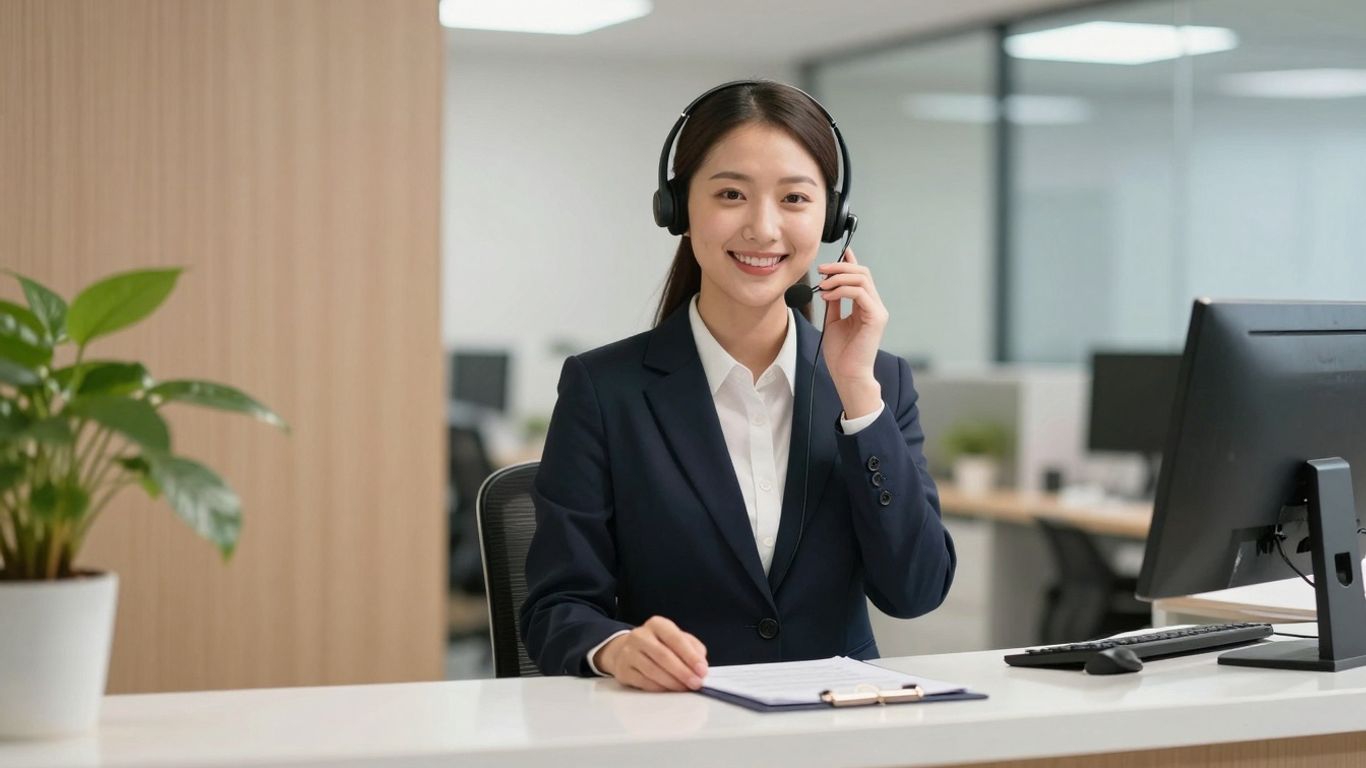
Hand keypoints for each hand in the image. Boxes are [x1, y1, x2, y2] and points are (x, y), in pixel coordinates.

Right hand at [595, 616, 708, 691]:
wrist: (628, 650)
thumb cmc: (658, 645)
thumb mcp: (676, 639)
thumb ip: (693, 648)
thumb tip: (701, 665)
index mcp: (657, 624)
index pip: (676, 639)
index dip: (690, 656)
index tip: (702, 670)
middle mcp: (641, 635)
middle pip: (663, 655)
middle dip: (683, 672)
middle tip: (696, 683)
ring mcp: (629, 652)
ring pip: (652, 670)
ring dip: (672, 682)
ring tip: (685, 688)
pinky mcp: (623, 670)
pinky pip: (643, 681)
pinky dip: (659, 688)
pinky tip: (669, 690)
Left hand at [817, 247, 887, 418]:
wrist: (847, 374)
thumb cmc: (841, 354)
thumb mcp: (833, 322)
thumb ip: (834, 303)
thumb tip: (828, 285)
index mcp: (866, 306)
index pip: (861, 277)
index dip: (851, 261)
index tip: (840, 251)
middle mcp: (875, 306)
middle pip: (862, 273)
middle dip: (840, 267)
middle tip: (821, 270)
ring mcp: (877, 311)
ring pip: (862, 279)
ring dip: (839, 277)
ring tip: (823, 285)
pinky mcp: (876, 318)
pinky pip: (859, 293)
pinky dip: (841, 290)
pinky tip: (828, 296)